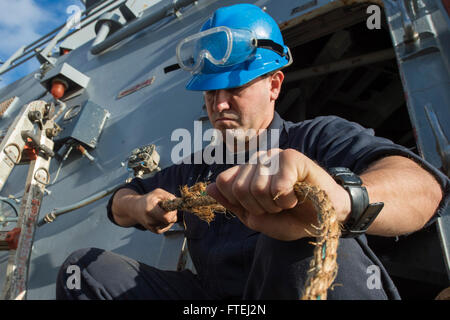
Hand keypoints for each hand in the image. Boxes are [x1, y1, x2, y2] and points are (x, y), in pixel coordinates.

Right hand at [135, 188, 177, 233]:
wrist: (135, 209)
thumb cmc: (148, 199)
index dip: (172, 212)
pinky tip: (162, 216)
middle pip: (170, 220)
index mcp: (150, 210)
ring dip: (169, 216)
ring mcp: (153, 228)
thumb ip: (169, 196)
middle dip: (172, 213)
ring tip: (161, 211)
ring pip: (170, 223)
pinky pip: (168, 226)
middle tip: (166, 207)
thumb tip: (178, 203)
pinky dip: (168, 220)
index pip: (167, 217)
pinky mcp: (156, 231)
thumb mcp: (158, 193)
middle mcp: (150, 221)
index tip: (171, 206)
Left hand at [206, 148, 350, 240]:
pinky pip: (278, 186)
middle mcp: (258, 160)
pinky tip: (297, 196)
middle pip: (239, 188)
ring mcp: (274, 156)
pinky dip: (288, 200)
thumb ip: (233, 204)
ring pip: (258, 188)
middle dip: (259, 207)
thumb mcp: (257, 219)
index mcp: (247, 172)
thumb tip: (209, 189)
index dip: (239, 203)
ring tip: (288, 201)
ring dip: (275, 205)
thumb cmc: (291, 217)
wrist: (323, 219)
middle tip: (277, 206)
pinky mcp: (292, 157)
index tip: (259, 208)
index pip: (223, 182)